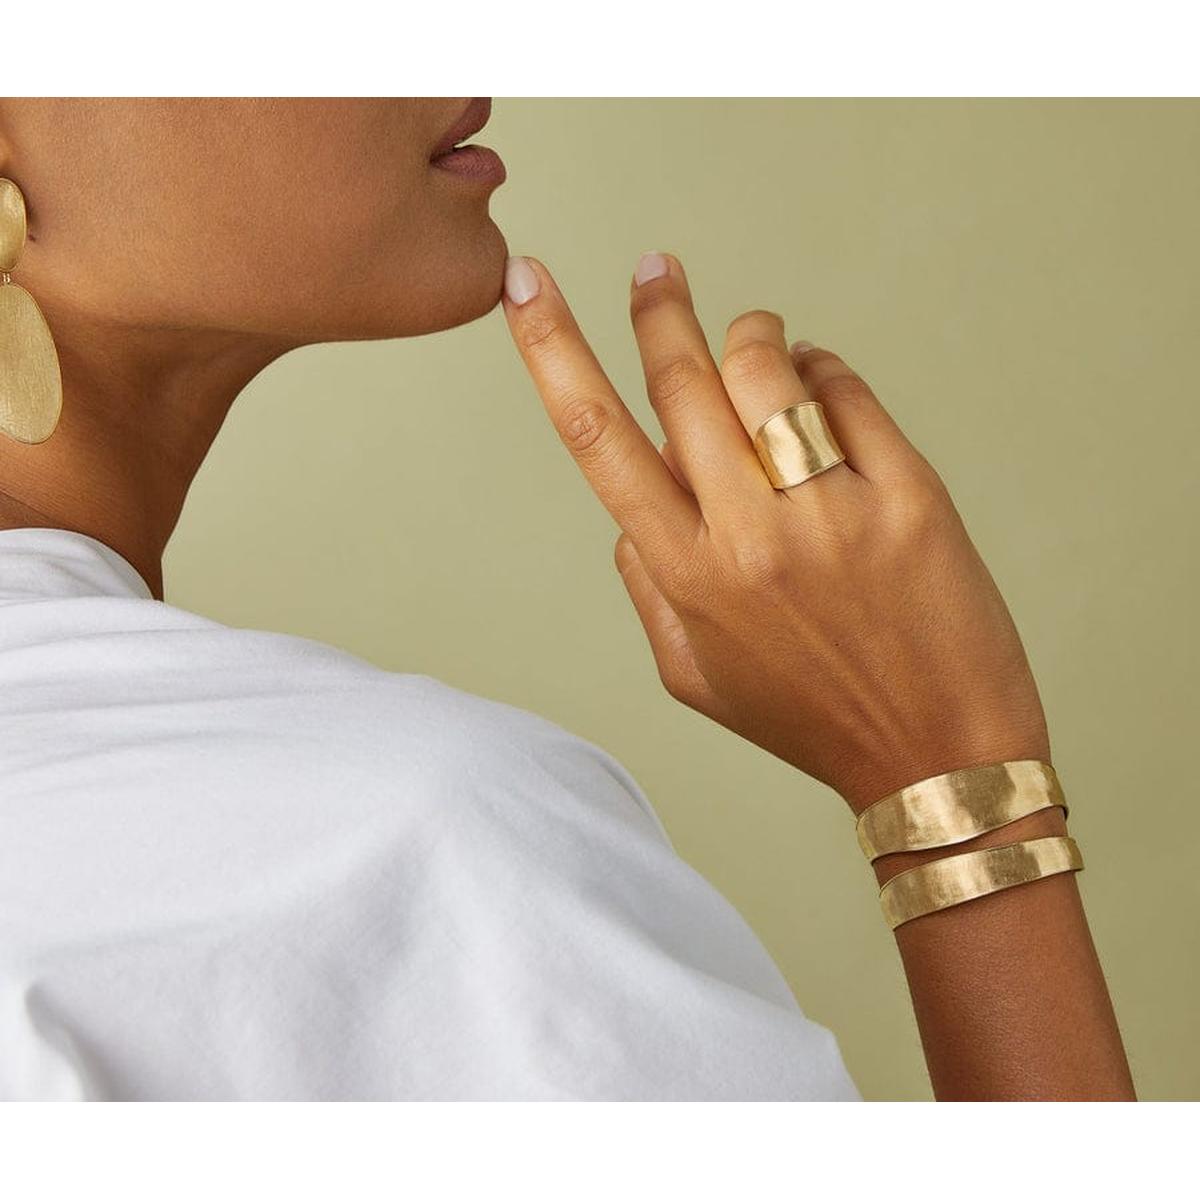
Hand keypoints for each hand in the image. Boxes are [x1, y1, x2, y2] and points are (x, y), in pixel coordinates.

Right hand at [501, 252, 1050, 813]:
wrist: (935, 756)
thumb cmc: (809, 715)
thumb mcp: (693, 676)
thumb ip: (645, 586)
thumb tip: (628, 505)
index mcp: (686, 577)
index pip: (596, 439)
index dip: (551, 349)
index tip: (526, 282)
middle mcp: (749, 538)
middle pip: (682, 381)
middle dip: (658, 308)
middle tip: (656, 271)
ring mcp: (831, 514)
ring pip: (765, 369)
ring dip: (751, 335)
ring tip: (756, 340)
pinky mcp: (908, 498)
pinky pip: (847, 392)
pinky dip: (825, 372)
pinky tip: (821, 388)